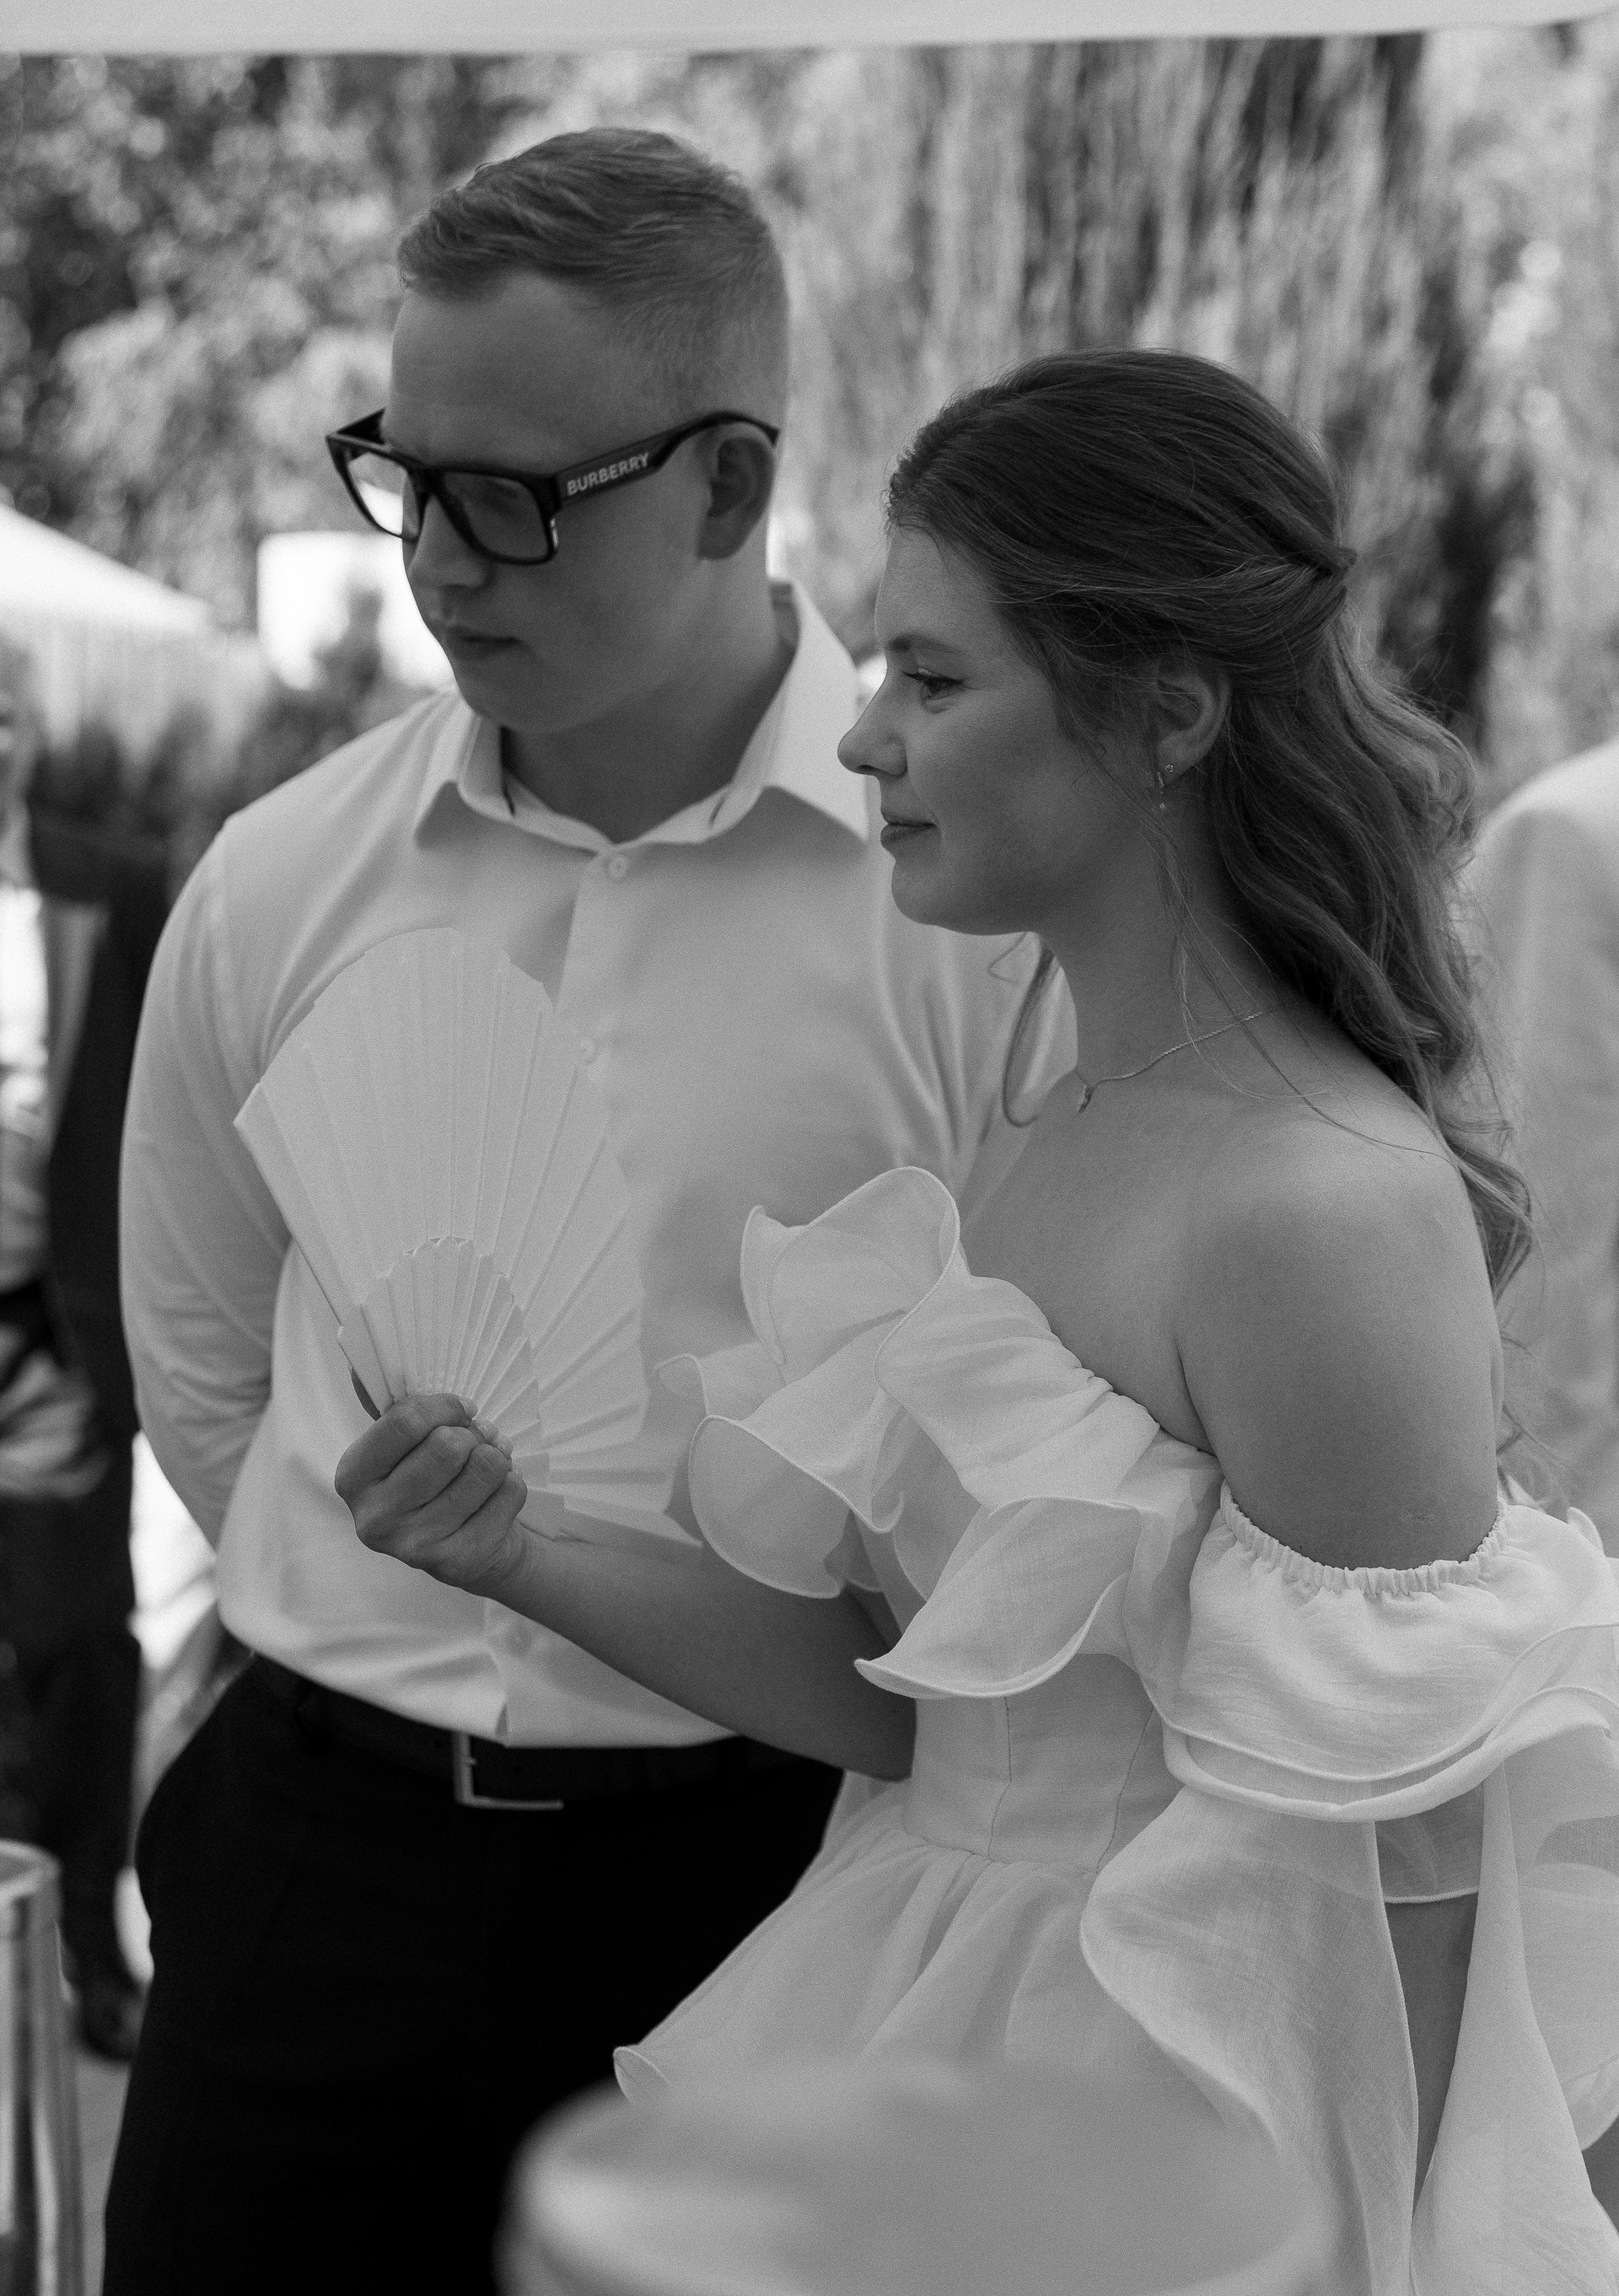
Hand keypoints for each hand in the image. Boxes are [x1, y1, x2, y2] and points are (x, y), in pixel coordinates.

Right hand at [334, 1391, 529, 1598]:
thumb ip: (391, 1409)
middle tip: (477, 1441)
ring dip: (496, 1458)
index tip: (461, 1410)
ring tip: (487, 1468)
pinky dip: (512, 1485)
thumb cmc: (435, 1481)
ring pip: (485, 1466)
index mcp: (353, 1477)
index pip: (404, 1421)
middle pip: (448, 1445)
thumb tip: (358, 1365)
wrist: (471, 1552)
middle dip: (473, 1434)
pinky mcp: (458, 1561)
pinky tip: (496, 1497)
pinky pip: (510, 1492)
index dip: (444, 1406)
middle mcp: (375, 1517)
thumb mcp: (404, 1448)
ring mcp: (415, 1546)